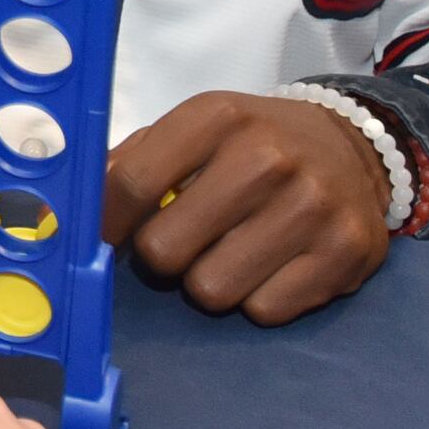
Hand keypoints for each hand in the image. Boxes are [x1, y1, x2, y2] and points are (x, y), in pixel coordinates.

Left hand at [104, 91, 393, 326]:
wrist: (356, 148)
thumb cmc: (253, 145)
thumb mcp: (195, 130)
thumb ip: (133, 162)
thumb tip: (72, 213)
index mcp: (219, 117)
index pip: (131, 184)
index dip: (107, 222)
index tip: (107, 234)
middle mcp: (269, 158)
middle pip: (164, 251)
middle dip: (163, 256)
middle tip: (184, 241)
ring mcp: (313, 207)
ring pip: (211, 290)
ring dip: (209, 282)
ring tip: (230, 252)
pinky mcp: (346, 253)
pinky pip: (264, 311)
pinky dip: (258, 298)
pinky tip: (273, 265)